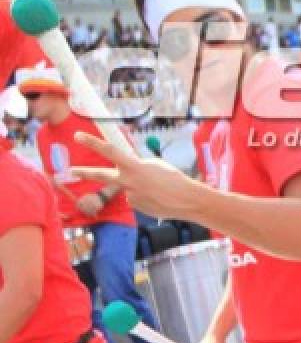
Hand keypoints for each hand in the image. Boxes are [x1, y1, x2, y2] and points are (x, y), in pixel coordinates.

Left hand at [72, 132, 199, 219]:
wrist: (186, 200)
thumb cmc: (173, 179)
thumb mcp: (155, 164)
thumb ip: (138, 164)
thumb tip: (128, 169)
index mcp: (133, 166)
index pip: (109, 151)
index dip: (92, 142)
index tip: (78, 136)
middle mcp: (127, 181)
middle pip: (102, 175)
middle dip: (85, 172)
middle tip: (72, 170)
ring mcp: (129, 195)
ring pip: (128, 187)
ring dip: (139, 186)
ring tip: (158, 189)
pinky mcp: (134, 206)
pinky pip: (135, 197)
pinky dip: (144, 196)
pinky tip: (157, 198)